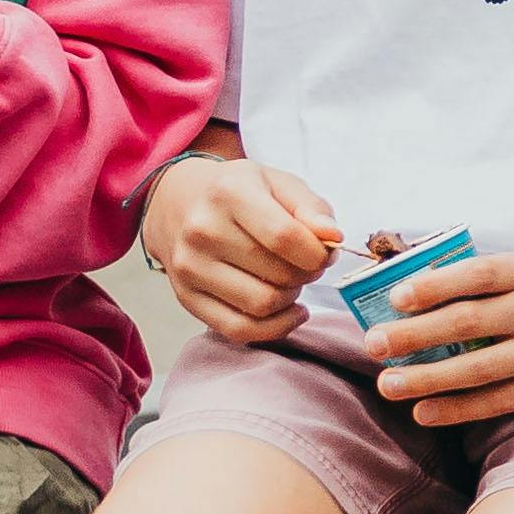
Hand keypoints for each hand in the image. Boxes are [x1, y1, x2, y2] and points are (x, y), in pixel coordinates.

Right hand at [144, 156, 342, 347]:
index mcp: (230, 193)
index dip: (318, 254)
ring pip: (262, 305)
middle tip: (305, 263)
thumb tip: (333, 238)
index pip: (285, 237)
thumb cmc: (239, 192)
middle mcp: (203, 230)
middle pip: (278, 274)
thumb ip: (312, 207)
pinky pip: (239, 330)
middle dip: (306, 274)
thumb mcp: (278, 183)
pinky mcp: (186, 297)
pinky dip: (274, 328)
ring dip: (290, 298)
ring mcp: (190, 267)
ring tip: (290, 280)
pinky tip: (289, 310)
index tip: (324, 252)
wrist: (180, 202)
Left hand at [371, 248, 513, 432]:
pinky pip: (500, 400)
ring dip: (427, 378)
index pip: (476, 276)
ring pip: (478, 369)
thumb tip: (421, 291)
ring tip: (388, 384)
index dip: (433, 286)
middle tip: (373, 345)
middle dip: (414, 336)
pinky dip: (459, 408)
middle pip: (468, 324)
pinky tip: (425, 411)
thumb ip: (492, 280)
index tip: (395, 298)